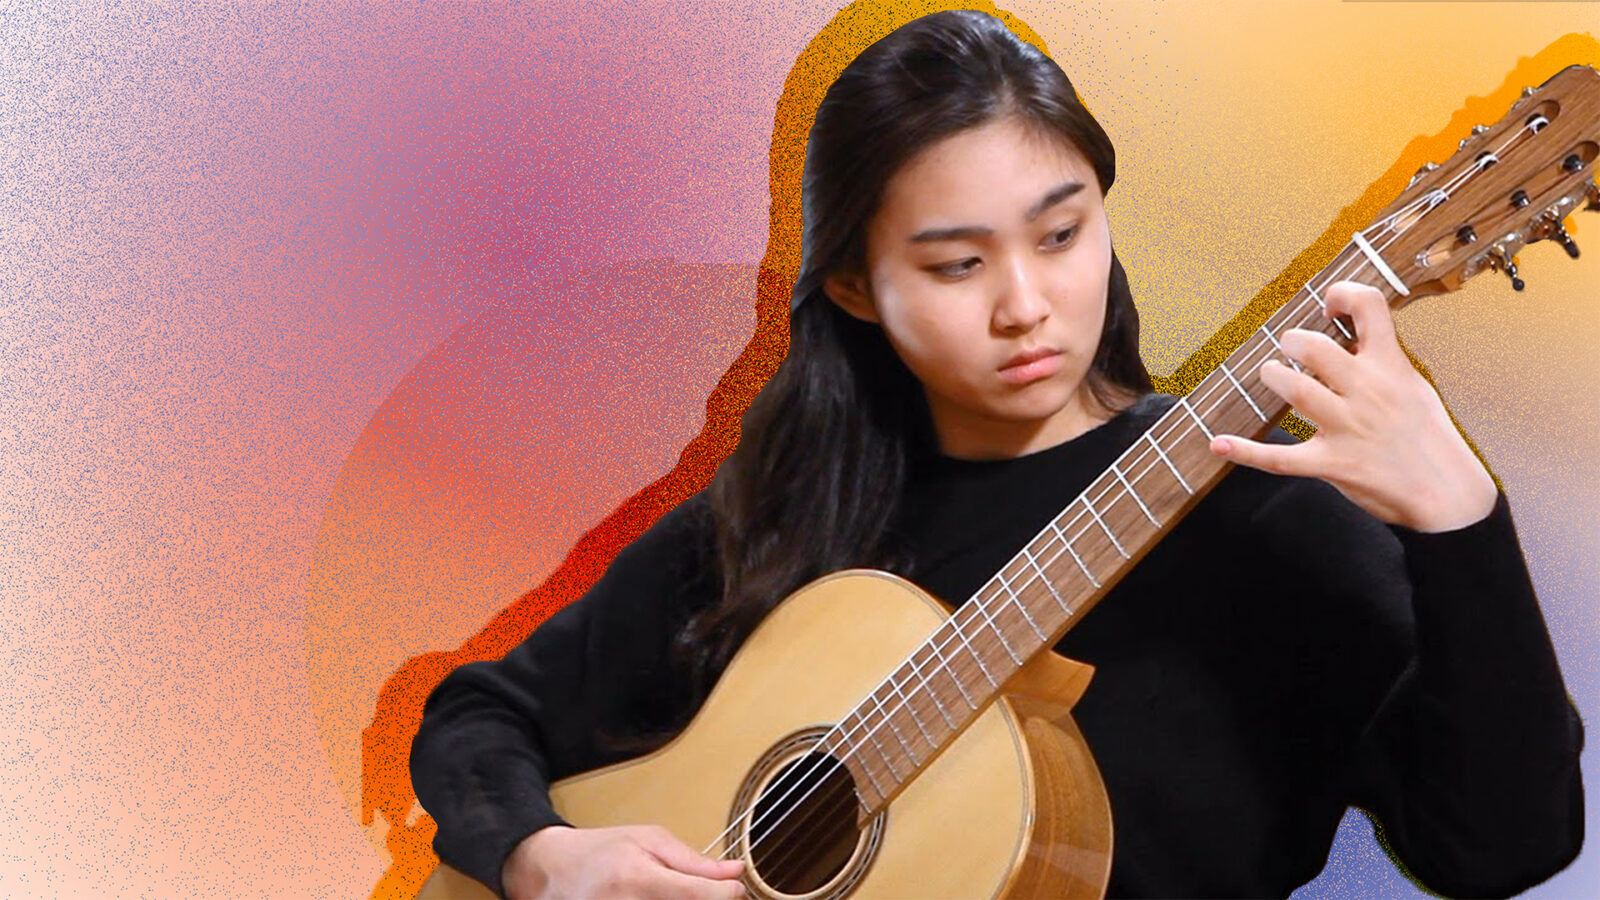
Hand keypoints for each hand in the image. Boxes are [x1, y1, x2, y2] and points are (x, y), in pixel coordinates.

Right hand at [502, 824, 745, 899]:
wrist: (553, 871)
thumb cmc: (602, 850)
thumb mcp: (648, 839)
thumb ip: (693, 860)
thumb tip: (734, 871)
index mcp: (638, 878)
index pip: (698, 895)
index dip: (726, 893)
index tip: (735, 888)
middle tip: (708, 890)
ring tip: (670, 891)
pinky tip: (662, 899)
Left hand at [1208, 281, 1497, 531]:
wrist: (1448, 494)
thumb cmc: (1428, 438)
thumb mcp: (1415, 386)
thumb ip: (1381, 360)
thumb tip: (1350, 334)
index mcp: (1391, 366)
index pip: (1369, 306)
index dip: (1342, 293)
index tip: (1328, 305)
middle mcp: (1367, 391)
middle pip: (1314, 346)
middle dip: (1292, 341)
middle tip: (1290, 349)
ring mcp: (1347, 427)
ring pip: (1294, 388)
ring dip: (1273, 376)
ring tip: (1273, 376)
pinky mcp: (1332, 463)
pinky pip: (1279, 458)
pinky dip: (1245, 452)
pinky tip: (1218, 443)